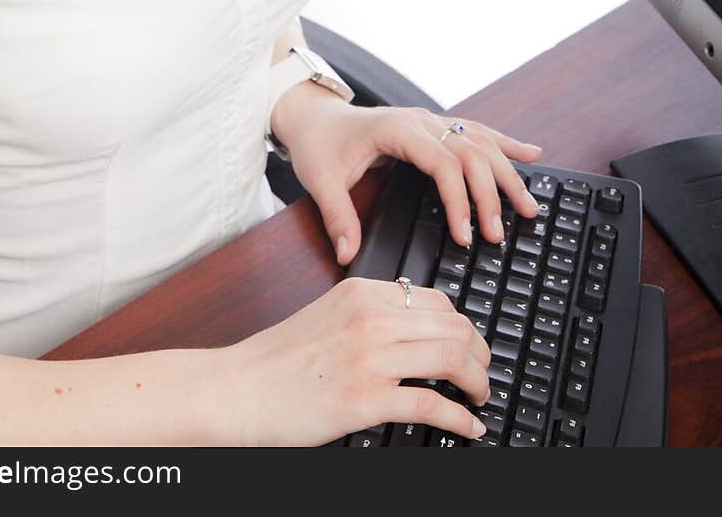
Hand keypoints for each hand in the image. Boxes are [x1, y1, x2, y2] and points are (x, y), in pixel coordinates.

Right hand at [216, 275, 491, 445]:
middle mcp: (371, 318)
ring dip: (478, 382)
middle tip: (483, 374)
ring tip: (479, 398)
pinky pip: (432, 404)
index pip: (437, 300)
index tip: (470, 345)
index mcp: (363, 293)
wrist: (238, 389)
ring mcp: (370, 357)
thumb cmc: (277, 360)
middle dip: (480, 353)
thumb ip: (369, 314)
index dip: (464, 326)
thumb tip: (412, 330)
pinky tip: (468, 428)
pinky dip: (461, 418)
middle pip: (454, 326)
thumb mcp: (328, 314)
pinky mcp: (365, 399)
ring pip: (452, 357)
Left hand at [271, 86, 543, 265]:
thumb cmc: (320, 144)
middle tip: (499, 234)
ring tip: (528, 206)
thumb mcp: (321, 181)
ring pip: (480, 141)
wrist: (315, 114)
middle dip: (489, 194)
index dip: (458, 198)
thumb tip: (349, 255)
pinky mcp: (435, 126)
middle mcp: (421, 121)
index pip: (441, 162)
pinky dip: (506, 144)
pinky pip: (477, 131)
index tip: (465, 234)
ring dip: (507, 172)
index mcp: (397, 130)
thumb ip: (337, 217)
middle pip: (470, 152)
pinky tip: (532, 155)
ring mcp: (431, 120)